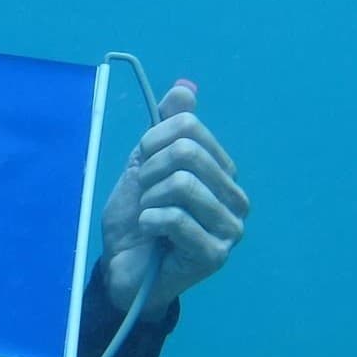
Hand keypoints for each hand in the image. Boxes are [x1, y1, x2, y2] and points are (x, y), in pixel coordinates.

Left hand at [99, 79, 248, 319]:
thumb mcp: (145, 165)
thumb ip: (166, 127)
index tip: (142, 168)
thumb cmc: (136, 219)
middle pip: (187, 153)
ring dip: (149, 200)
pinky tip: (151, 236)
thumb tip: (185, 88)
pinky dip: (149, 221)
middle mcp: (236, 198)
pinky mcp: (216, 255)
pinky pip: (176, 218)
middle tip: (144, 196)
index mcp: (223, 173)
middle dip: (150, 172)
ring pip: (183, 184)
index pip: (189, 128)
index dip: (152, 143)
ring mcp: (231, 229)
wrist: (120, 267)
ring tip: (148, 216)